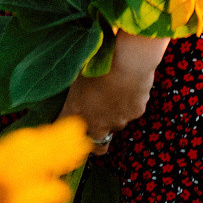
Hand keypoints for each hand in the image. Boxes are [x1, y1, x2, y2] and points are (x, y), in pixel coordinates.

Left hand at [58, 32, 168, 154]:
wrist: (128, 58)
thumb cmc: (98, 58)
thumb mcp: (79, 72)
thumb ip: (76, 89)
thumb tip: (75, 90)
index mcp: (76, 110)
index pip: (67, 130)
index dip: (67, 130)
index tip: (70, 125)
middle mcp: (97, 122)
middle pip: (98, 145)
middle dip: (97, 137)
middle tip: (98, 120)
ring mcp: (118, 120)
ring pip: (116, 123)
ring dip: (115, 114)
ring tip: (116, 90)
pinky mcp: (136, 113)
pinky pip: (131, 110)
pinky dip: (130, 101)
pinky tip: (130, 83)